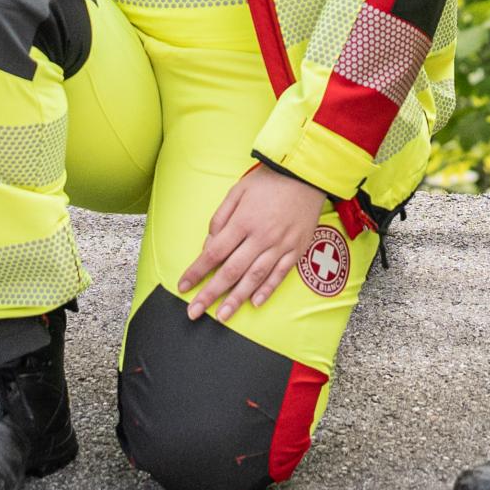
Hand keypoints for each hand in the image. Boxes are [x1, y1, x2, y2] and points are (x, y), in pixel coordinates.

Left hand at [178, 163, 332, 320]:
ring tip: (222, 316)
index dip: (196, 271)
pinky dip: (267, 289)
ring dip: (236, 299)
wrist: (306, 174)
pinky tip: (255, 302)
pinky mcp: (296, 249)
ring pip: (254, 278)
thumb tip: (209, 245)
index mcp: (243, 221)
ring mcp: (280, 245)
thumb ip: (220, 218)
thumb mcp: (237, 191)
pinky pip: (280, 274)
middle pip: (231, 271)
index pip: (214, 253)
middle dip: (210, 294)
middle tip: (194, 312)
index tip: (183, 286)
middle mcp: (261, 237)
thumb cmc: (269, 180)